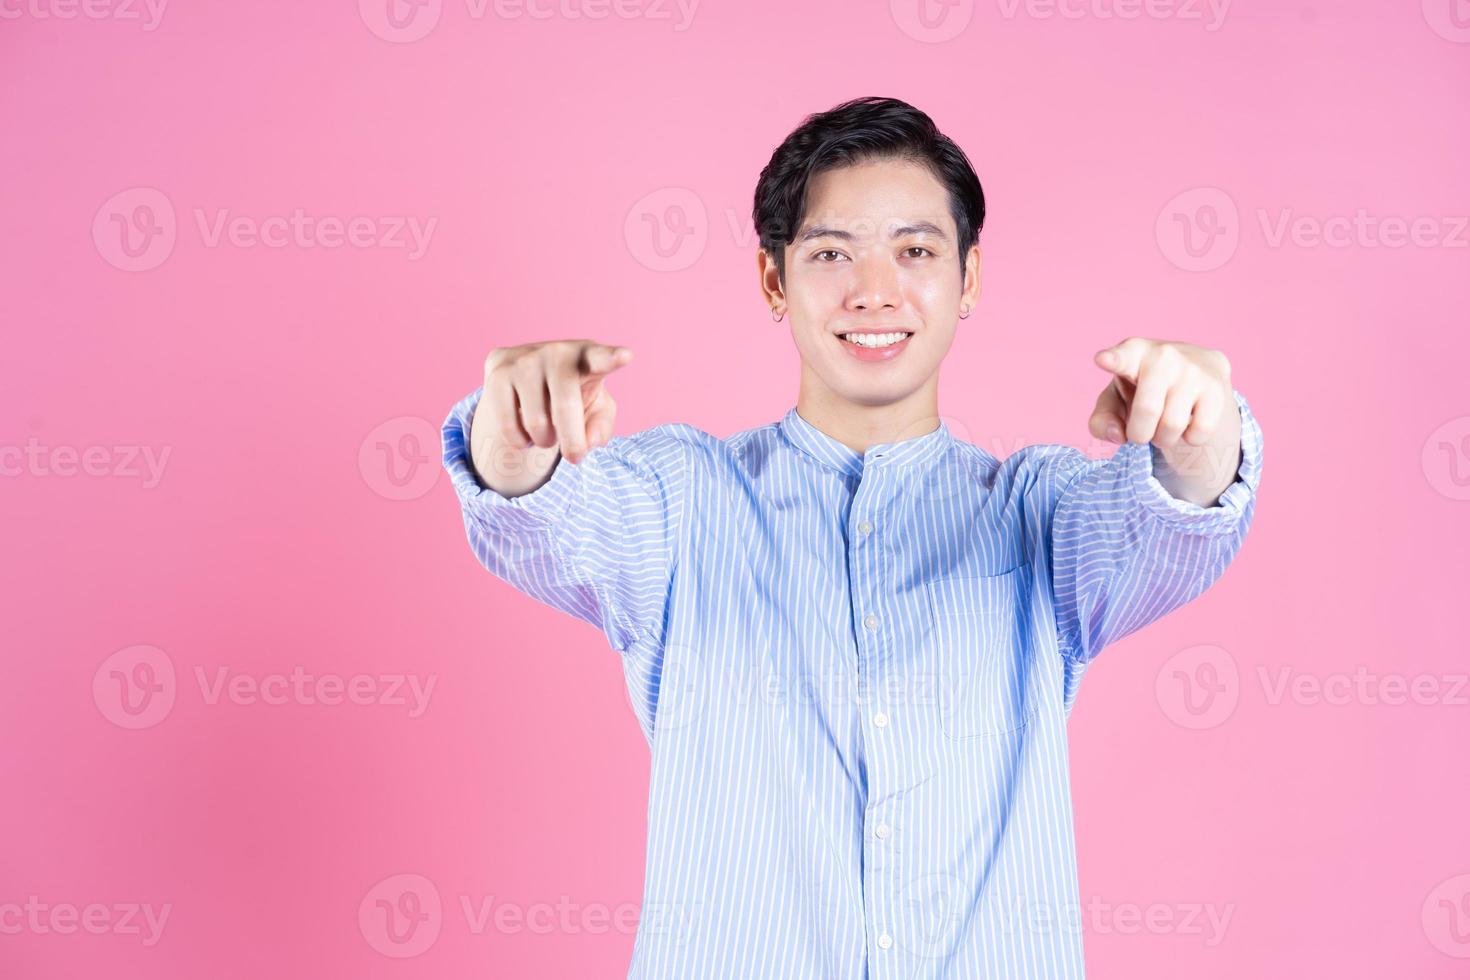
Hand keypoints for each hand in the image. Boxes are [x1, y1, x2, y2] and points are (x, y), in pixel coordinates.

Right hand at [481, 340, 633, 465]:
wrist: (526, 381)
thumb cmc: (572, 394)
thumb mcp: (595, 409)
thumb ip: (601, 425)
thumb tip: (590, 441)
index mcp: (588, 356)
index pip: (600, 358)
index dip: (612, 358)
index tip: (626, 356)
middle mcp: (557, 352)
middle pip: (565, 406)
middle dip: (572, 441)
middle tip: (575, 458)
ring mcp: (525, 359)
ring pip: (536, 422)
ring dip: (545, 440)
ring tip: (547, 432)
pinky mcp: (498, 371)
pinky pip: (509, 425)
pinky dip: (520, 441)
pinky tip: (524, 430)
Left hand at [1088, 337, 1241, 504]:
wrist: (1193, 375)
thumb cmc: (1142, 390)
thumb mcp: (1115, 401)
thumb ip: (1101, 421)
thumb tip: (1118, 435)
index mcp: (1132, 352)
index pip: (1122, 357)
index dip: (1113, 360)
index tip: (1102, 360)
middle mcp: (1163, 355)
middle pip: (1147, 411)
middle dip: (1140, 433)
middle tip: (1142, 429)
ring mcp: (1193, 369)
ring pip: (1172, 426)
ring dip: (1164, 438)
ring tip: (1165, 423)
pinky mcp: (1216, 387)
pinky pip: (1199, 431)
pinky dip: (1190, 438)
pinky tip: (1189, 421)